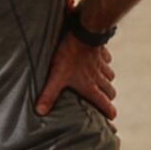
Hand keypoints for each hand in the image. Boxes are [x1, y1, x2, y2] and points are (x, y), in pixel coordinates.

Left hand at [34, 1, 116, 120]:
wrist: (83, 31)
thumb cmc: (69, 55)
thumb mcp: (56, 76)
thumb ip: (49, 94)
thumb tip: (40, 111)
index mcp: (91, 86)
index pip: (105, 104)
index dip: (109, 113)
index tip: (110, 118)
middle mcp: (99, 77)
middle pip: (110, 92)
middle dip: (108, 98)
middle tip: (103, 101)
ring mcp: (102, 64)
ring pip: (110, 76)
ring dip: (106, 81)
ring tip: (99, 82)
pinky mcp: (102, 52)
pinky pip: (107, 60)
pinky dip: (104, 63)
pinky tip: (97, 62)